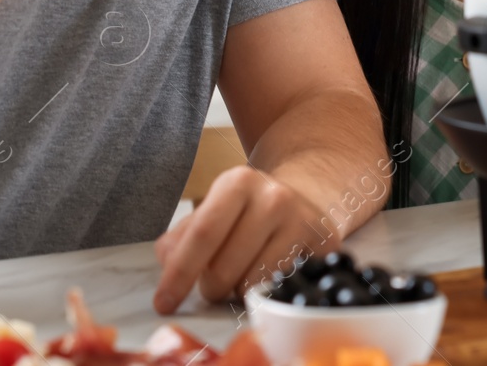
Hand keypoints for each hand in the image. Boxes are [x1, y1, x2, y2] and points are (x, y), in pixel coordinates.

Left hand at [152, 165, 325, 313]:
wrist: (304, 201)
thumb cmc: (248, 214)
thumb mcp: (213, 212)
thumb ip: (182, 237)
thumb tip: (168, 260)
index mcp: (237, 183)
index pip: (202, 234)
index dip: (179, 273)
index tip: (163, 303)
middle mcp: (272, 196)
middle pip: (224, 269)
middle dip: (210, 287)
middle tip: (215, 282)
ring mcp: (301, 220)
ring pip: (252, 284)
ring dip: (237, 292)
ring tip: (244, 273)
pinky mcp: (323, 245)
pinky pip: (279, 289)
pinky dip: (265, 293)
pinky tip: (267, 275)